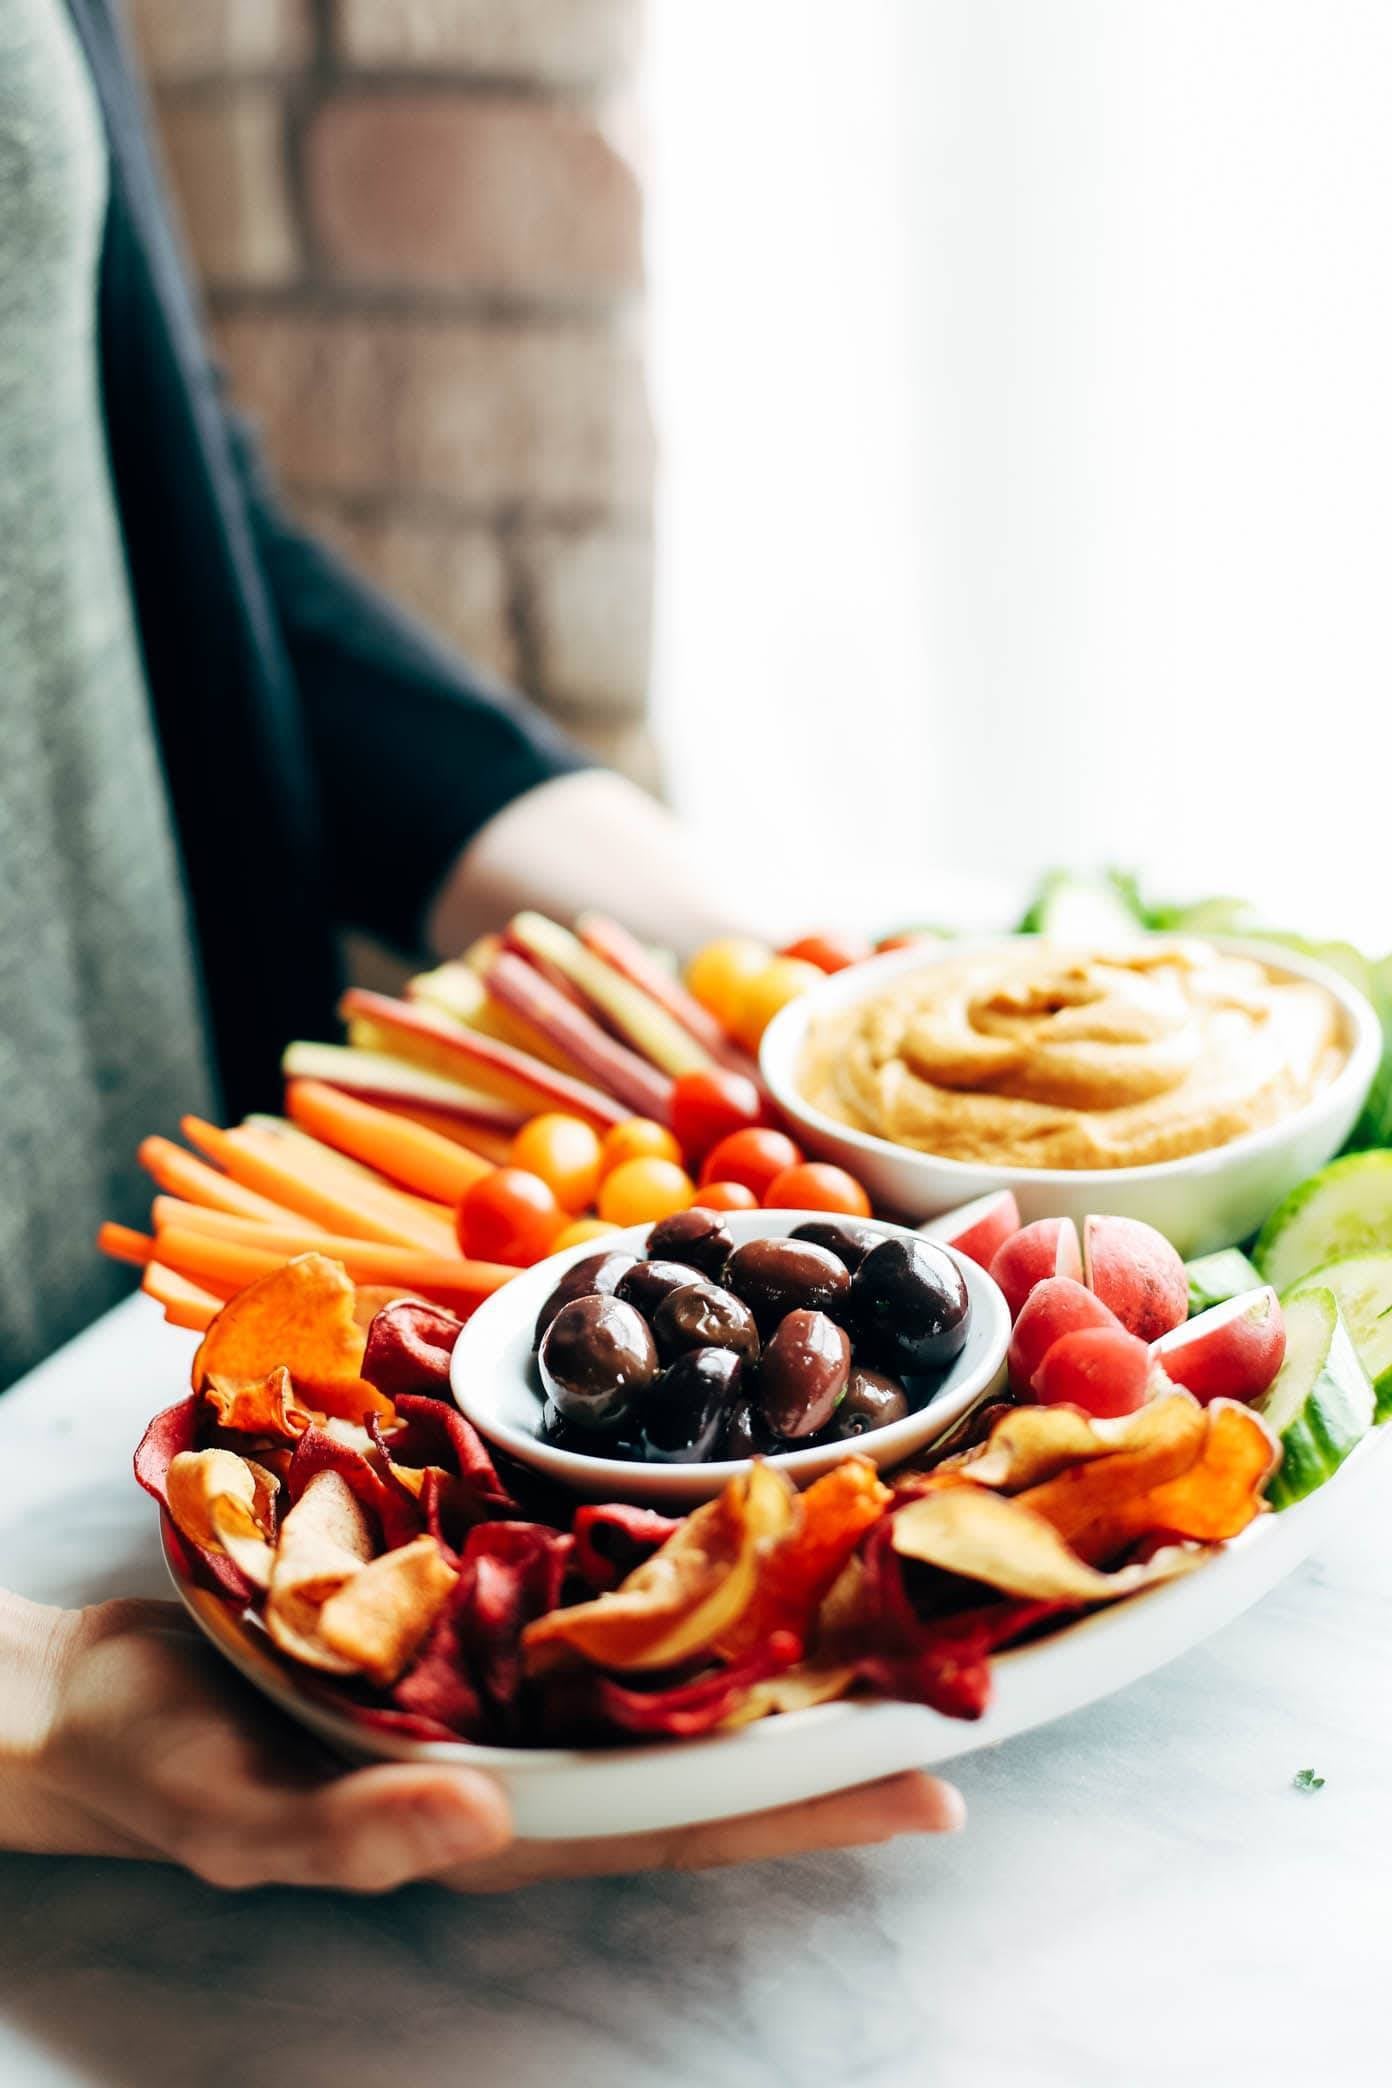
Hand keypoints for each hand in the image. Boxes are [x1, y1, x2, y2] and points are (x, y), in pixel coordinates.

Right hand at [9, 1597, 963, 1892]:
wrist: (102, 1695)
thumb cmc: (166, 1769)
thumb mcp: (237, 1816)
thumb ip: (348, 1836)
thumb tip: (477, 1821)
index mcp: (504, 1815)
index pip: (682, 1821)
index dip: (808, 1806)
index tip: (933, 1787)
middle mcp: (530, 1747)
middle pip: (704, 1739)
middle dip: (830, 1715)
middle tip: (962, 1670)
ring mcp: (504, 1677)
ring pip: (661, 1659)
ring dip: (768, 1627)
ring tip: (882, 1576)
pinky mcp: (469, 1607)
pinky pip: (586, 1589)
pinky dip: (661, 1559)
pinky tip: (720, 1515)